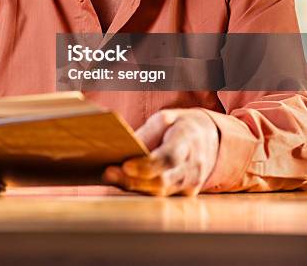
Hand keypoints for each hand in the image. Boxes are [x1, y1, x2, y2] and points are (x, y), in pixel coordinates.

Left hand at [102, 108, 219, 196]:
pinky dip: (141, 190)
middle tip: (109, 172)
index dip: (147, 165)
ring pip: (159, 192)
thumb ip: (148, 133)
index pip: (169, 158)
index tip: (125, 164)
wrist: (207, 138)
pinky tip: (124, 183)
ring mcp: (191, 183)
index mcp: (188, 141)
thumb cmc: (180, 126)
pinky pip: (161, 196)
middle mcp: (193, 166)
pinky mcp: (186, 194)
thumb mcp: (166, 118)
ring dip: (134, 186)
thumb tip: (126, 146)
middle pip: (162, 181)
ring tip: (111, 177)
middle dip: (134, 179)